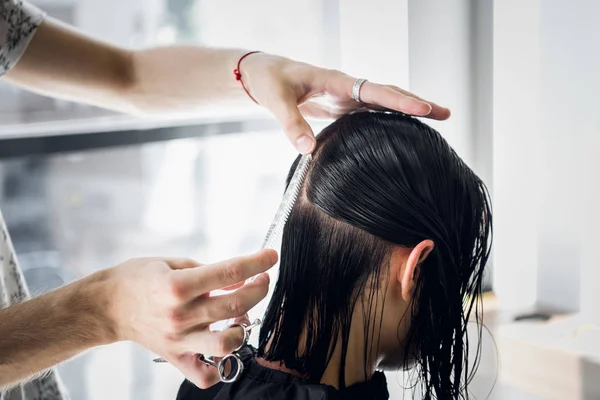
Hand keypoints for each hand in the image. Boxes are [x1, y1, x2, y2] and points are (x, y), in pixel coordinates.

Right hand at [105, 249, 276, 387]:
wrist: (106, 306)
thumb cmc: (139, 278)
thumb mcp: (172, 262)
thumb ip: (207, 271)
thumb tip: (239, 278)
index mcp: (177, 285)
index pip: (229, 273)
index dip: (256, 262)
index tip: (271, 256)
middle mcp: (179, 315)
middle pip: (235, 305)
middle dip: (258, 288)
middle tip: (261, 278)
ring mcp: (178, 340)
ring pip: (226, 343)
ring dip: (244, 327)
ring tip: (241, 315)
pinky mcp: (175, 357)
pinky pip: (205, 375)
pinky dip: (220, 366)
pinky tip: (222, 345)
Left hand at [240, 53, 450, 153]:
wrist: (262, 75)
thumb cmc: (269, 82)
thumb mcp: (276, 101)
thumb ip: (291, 124)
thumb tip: (308, 150)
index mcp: (336, 80)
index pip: (373, 90)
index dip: (398, 100)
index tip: (423, 108)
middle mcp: (346, 87)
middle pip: (387, 93)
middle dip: (416, 102)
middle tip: (446, 114)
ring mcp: (346, 97)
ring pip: (383, 103)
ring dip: (407, 111)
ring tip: (437, 120)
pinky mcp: (341, 107)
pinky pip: (371, 113)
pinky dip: (389, 119)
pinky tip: (402, 131)